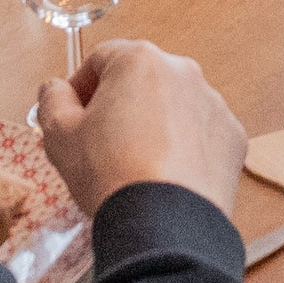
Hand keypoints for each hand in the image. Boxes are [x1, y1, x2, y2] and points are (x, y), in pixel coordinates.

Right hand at [37, 41, 244, 216]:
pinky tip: (165, 175)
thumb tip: (56, 89)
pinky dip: (184, 147)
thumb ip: (51, 100)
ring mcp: (213, 104)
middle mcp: (183, 72)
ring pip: (173, 106)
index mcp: (139, 60)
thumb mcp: (60, 135)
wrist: (165, 224)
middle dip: (119, 105)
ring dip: (154, 124)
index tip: (72, 113)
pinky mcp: (232, 137)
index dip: (81, 86)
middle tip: (100, 141)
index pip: (101, 59)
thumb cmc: (112, 174)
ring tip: (135, 164)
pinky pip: (200, 134)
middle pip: (140, 80)